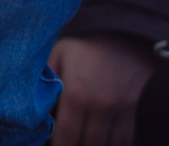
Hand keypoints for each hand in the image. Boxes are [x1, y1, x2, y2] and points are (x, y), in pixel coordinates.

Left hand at [49, 30, 156, 145]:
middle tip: (69, 140)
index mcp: (77, 94)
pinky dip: (114, 142)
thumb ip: (44, 84)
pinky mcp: (139, 113)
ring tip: (83, 137)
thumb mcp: (58, 57)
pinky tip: (103, 137)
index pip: (65, 139)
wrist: (127, 35)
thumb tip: (29, 110)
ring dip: (95, 145)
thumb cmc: (85, 49)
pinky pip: (127, 141)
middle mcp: (101, 107)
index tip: (56, 145)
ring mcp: (123, 112)